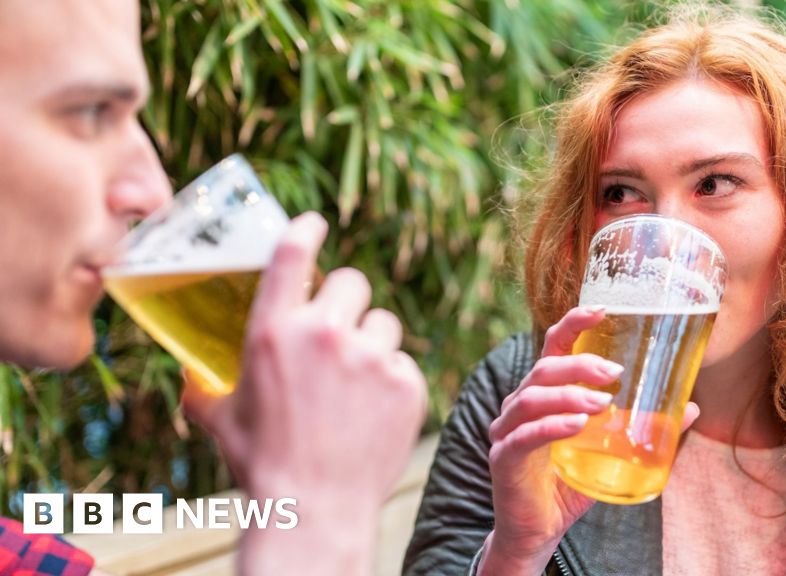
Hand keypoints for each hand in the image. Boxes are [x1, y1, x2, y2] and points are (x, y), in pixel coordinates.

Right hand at [182, 212, 426, 574]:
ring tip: (355, 383)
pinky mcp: (406, 382)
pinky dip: (392, 381)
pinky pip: (403, 362)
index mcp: (273, 331)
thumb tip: (191, 377)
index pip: (293, 253)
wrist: (316, 510)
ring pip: (383, 323)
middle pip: (353, 282)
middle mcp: (324, 333)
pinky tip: (373, 412)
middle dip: (345, 303)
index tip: (316, 222)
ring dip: (372, 342)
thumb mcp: (220, 419)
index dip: (307, 229)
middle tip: (337, 334)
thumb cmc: (262, 464)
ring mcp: (371, 356)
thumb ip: (204, 387)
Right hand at [479, 306, 699, 575]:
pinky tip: (577, 425)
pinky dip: (551, 427)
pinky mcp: (503, 458)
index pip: (553, 346)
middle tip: (615, 373)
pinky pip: (525, 436)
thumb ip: (643, 428)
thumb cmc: (569, 485)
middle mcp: (520, 405)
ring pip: (532, 398)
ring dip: (569, 395)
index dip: (574, 323)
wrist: (538, 531)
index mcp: (544, 393)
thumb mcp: (609, 452)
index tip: (603, 310)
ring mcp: (507, 430)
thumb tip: (691, 407)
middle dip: (580, 365)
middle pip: (544, 369)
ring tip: (603, 403)